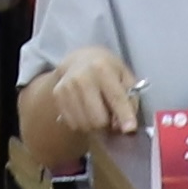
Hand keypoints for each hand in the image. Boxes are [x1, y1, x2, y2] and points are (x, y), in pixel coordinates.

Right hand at [22, 45, 145, 144]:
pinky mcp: (57, 95)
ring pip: (85, 124)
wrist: (79, 59)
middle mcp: (82, 77)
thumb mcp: (125, 76)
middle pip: (98, 118)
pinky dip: (82, 123)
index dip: (124, 115)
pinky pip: (73, 123)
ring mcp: (67, 87)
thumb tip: (125, 126)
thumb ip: (130, 99)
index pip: (116, 97)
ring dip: (95, 125)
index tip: (130, 129)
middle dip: (108, 124)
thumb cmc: (108, 70)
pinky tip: (86, 111)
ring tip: (98, 113)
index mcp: (102, 68)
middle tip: (110, 118)